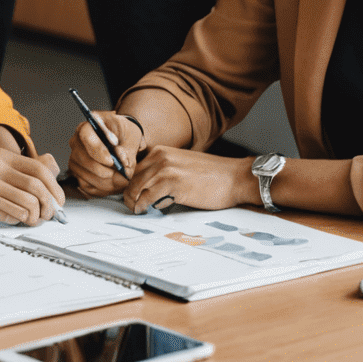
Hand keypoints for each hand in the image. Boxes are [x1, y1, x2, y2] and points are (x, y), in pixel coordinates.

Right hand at [0, 149, 64, 224]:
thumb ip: (14, 170)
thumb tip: (46, 181)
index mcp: (1, 156)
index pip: (40, 170)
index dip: (55, 188)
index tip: (58, 201)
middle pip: (37, 187)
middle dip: (49, 205)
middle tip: (49, 215)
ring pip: (28, 202)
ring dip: (35, 216)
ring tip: (31, 220)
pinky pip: (11, 213)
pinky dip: (18, 220)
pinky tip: (13, 218)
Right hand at [67, 111, 144, 197]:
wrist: (124, 142)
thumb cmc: (125, 135)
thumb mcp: (131, 137)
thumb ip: (127, 150)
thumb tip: (122, 160)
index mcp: (88, 126)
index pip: (86, 136)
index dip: (98, 151)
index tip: (112, 161)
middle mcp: (77, 142)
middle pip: (84, 160)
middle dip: (105, 171)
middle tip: (122, 173)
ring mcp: (75, 158)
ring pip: (87, 175)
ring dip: (108, 181)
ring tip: (122, 177)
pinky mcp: (78, 173)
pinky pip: (88, 186)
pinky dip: (103, 188)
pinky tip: (113, 181)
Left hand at [121, 146, 253, 215]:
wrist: (234, 177)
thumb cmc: (211, 175)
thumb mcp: (181, 165)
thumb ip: (163, 171)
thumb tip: (147, 187)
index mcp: (160, 151)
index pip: (134, 167)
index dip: (129, 182)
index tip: (128, 193)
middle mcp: (159, 157)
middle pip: (132, 178)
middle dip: (127, 193)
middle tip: (129, 204)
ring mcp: (165, 169)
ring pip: (136, 188)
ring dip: (133, 201)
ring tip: (136, 209)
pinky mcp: (172, 184)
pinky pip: (148, 197)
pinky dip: (143, 205)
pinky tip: (145, 210)